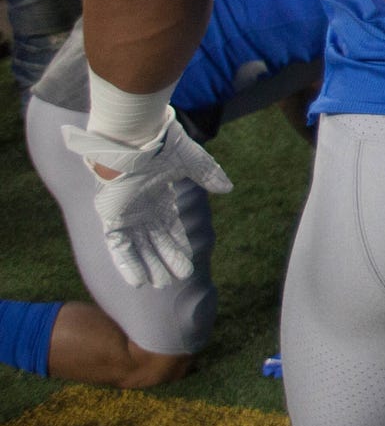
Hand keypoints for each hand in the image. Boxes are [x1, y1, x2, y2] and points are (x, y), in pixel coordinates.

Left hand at [61, 116, 233, 287]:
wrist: (132, 139)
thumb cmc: (161, 146)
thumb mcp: (191, 161)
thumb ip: (208, 174)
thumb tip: (229, 188)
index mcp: (159, 197)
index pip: (171, 227)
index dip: (179, 245)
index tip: (189, 264)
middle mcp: (143, 210)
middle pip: (157, 242)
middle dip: (167, 260)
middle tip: (179, 279)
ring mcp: (128, 216)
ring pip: (140, 249)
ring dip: (149, 266)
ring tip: (161, 285)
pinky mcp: (113, 219)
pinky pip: (119, 249)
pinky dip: (128, 265)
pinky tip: (138, 282)